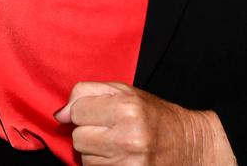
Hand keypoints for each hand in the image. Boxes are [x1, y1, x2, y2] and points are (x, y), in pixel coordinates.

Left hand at [54, 81, 235, 164]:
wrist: (191, 146)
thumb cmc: (154, 115)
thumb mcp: (125, 92)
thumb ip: (87, 94)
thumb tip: (60, 115)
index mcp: (127, 109)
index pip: (77, 111)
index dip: (83, 111)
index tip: (96, 113)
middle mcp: (129, 138)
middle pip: (79, 138)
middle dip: (88, 133)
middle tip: (108, 131)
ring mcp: (131, 165)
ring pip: (85, 160)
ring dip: (95, 154)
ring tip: (116, 146)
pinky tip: (119, 160)